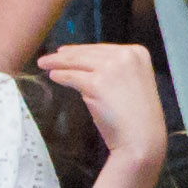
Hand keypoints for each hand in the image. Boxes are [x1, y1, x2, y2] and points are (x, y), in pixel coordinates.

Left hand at [36, 41, 166, 159]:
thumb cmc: (138, 117)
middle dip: (66, 55)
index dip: (82, 50)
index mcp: (138, 53)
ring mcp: (111, 68)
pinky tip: (53, 76)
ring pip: (77, 62)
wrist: (142, 138)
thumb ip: (116, 70)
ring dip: (58, 63)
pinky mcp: (97, 83)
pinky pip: (72, 77)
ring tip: (45, 64)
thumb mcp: (133, 83)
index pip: (103, 49)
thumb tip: (86, 65)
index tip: (67, 51)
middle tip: (51, 56)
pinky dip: (60, 76)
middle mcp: (126, 56)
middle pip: (88, 52)